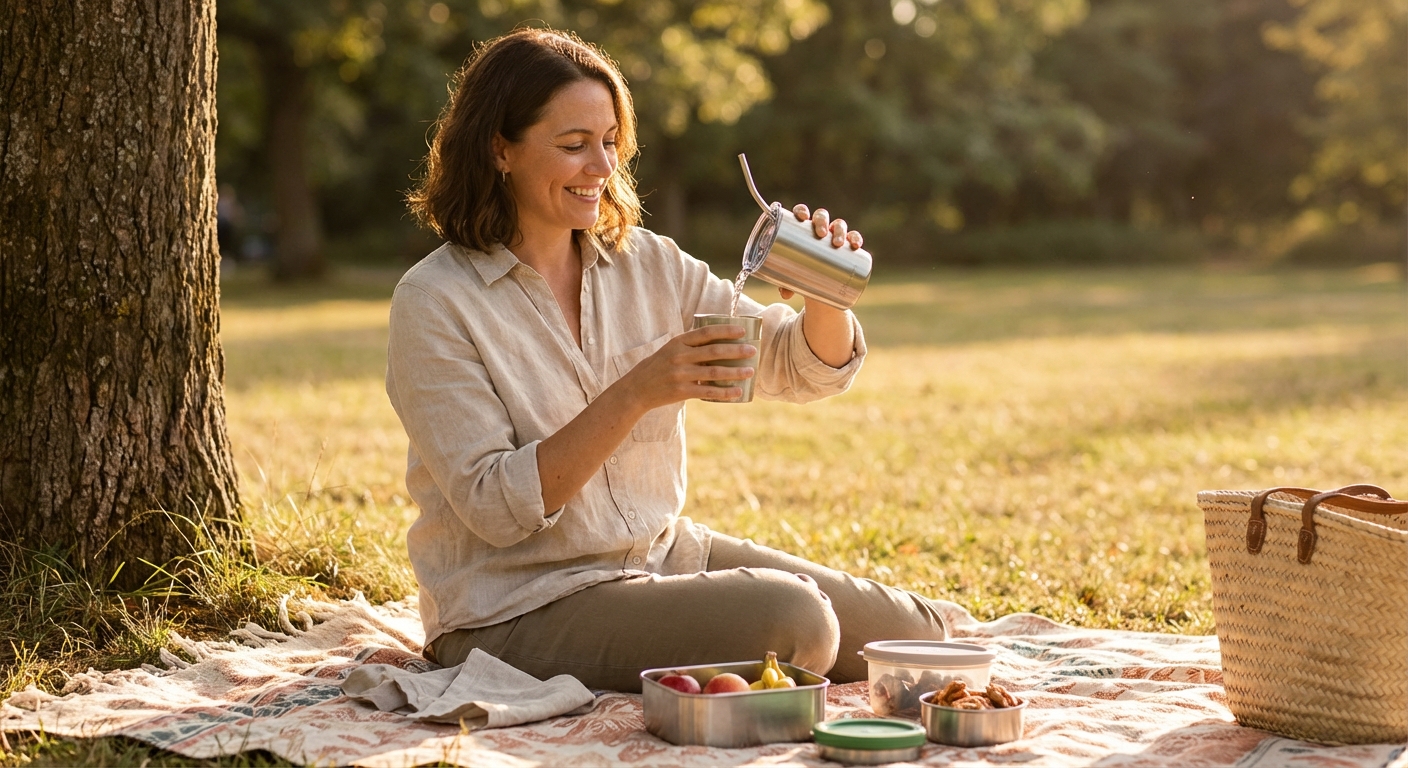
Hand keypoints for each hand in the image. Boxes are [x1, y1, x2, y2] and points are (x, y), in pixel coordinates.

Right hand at [619, 325, 756, 409]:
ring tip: (750, 371)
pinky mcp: (681, 391)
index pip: (705, 333)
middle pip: (713, 351)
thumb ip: (689, 346)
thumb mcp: (669, 350)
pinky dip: (725, 392)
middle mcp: (679, 356)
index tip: (742, 331)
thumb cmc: (657, 368)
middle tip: (752, 351)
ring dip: (735, 372)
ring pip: (714, 372)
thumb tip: (717, 341)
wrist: (636, 389)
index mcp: (678, 343)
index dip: (725, 331)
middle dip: (736, 351)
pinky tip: (738, 392)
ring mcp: (680, 374)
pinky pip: (708, 391)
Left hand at [778, 204, 863, 299]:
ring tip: (838, 244)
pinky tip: (856, 245)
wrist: (819, 280)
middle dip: (822, 222)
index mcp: (802, 229)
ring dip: (839, 231)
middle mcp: (819, 228)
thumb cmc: (801, 271)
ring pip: (839, 225)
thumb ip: (786, 282)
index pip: (801, 213)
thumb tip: (785, 293)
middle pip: (821, 216)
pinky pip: (853, 237)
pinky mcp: (846, 246)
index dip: (802, 211)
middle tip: (821, 234)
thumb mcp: (792, 276)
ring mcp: (833, 235)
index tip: (802, 217)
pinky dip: (856, 238)